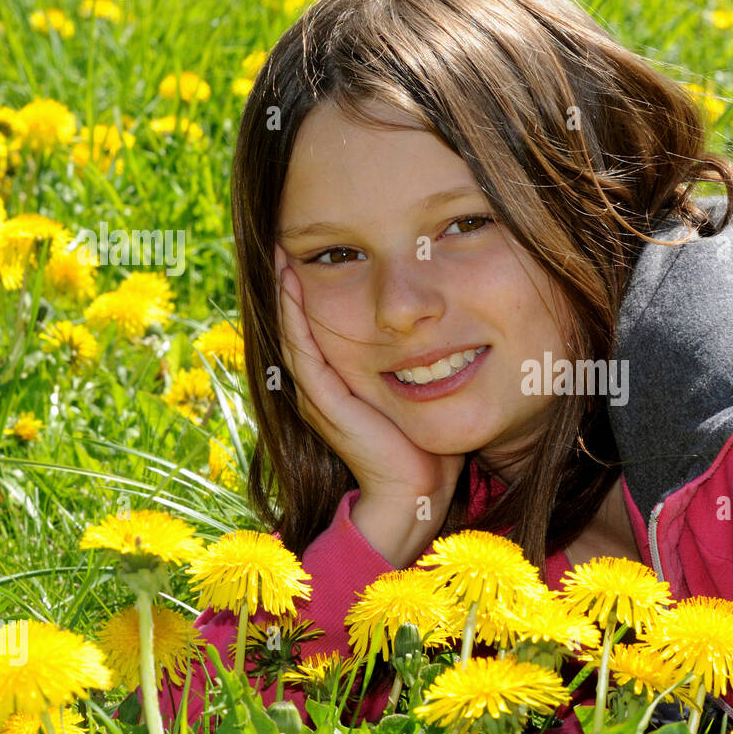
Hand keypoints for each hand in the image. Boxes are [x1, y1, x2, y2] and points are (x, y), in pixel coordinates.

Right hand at [274, 245, 465, 517]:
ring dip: (286, 293)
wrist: (418, 494)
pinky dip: (295, 317)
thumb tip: (450, 331)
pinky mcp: (326, 403)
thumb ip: (423, 364)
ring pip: (293, 332)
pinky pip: (303, 351)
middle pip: (297, 325)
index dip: (312, 291)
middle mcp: (322, 389)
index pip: (317, 328)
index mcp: (340, 385)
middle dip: (291, 284)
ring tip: (282, 252)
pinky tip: (292, 286)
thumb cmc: (428, 448)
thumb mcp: (422, 392)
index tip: (316, 252)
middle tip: (286, 240)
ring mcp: (320, 396)